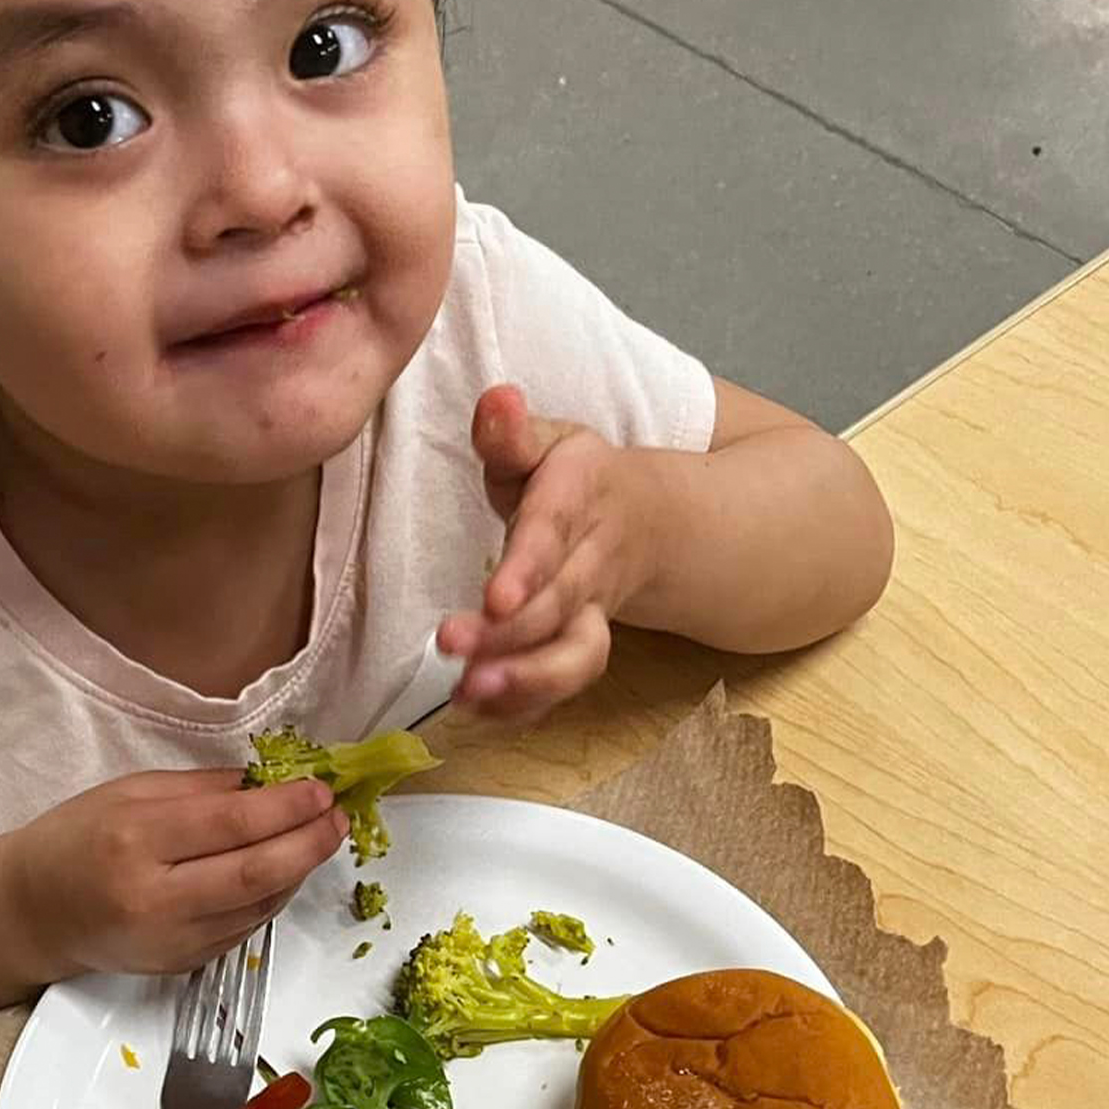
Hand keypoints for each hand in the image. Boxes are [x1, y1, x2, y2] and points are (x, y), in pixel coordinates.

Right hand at [0, 770, 347, 979]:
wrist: (29, 913)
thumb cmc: (74, 839)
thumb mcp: (128, 791)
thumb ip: (201, 789)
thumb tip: (268, 782)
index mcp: (135, 840)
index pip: (230, 824)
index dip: (286, 807)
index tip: (321, 788)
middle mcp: (154, 898)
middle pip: (255, 873)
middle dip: (309, 843)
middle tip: (337, 818)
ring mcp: (170, 940)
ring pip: (259, 907)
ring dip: (299, 871)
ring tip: (321, 837)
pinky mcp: (181, 965)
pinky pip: (245, 929)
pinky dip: (273, 898)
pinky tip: (284, 870)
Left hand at [437, 384, 656, 723]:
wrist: (655, 523)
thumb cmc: (577, 480)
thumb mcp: (549, 443)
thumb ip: (512, 433)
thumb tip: (495, 400)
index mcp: (579, 498)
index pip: (551, 533)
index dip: (527, 569)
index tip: (494, 598)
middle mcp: (592, 561)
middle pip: (559, 606)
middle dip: (509, 636)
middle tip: (453, 648)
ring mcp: (591, 611)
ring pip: (576, 656)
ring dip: (525, 681)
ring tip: (469, 694)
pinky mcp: (582, 647)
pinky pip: (564, 683)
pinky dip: (524, 704)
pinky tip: (477, 708)